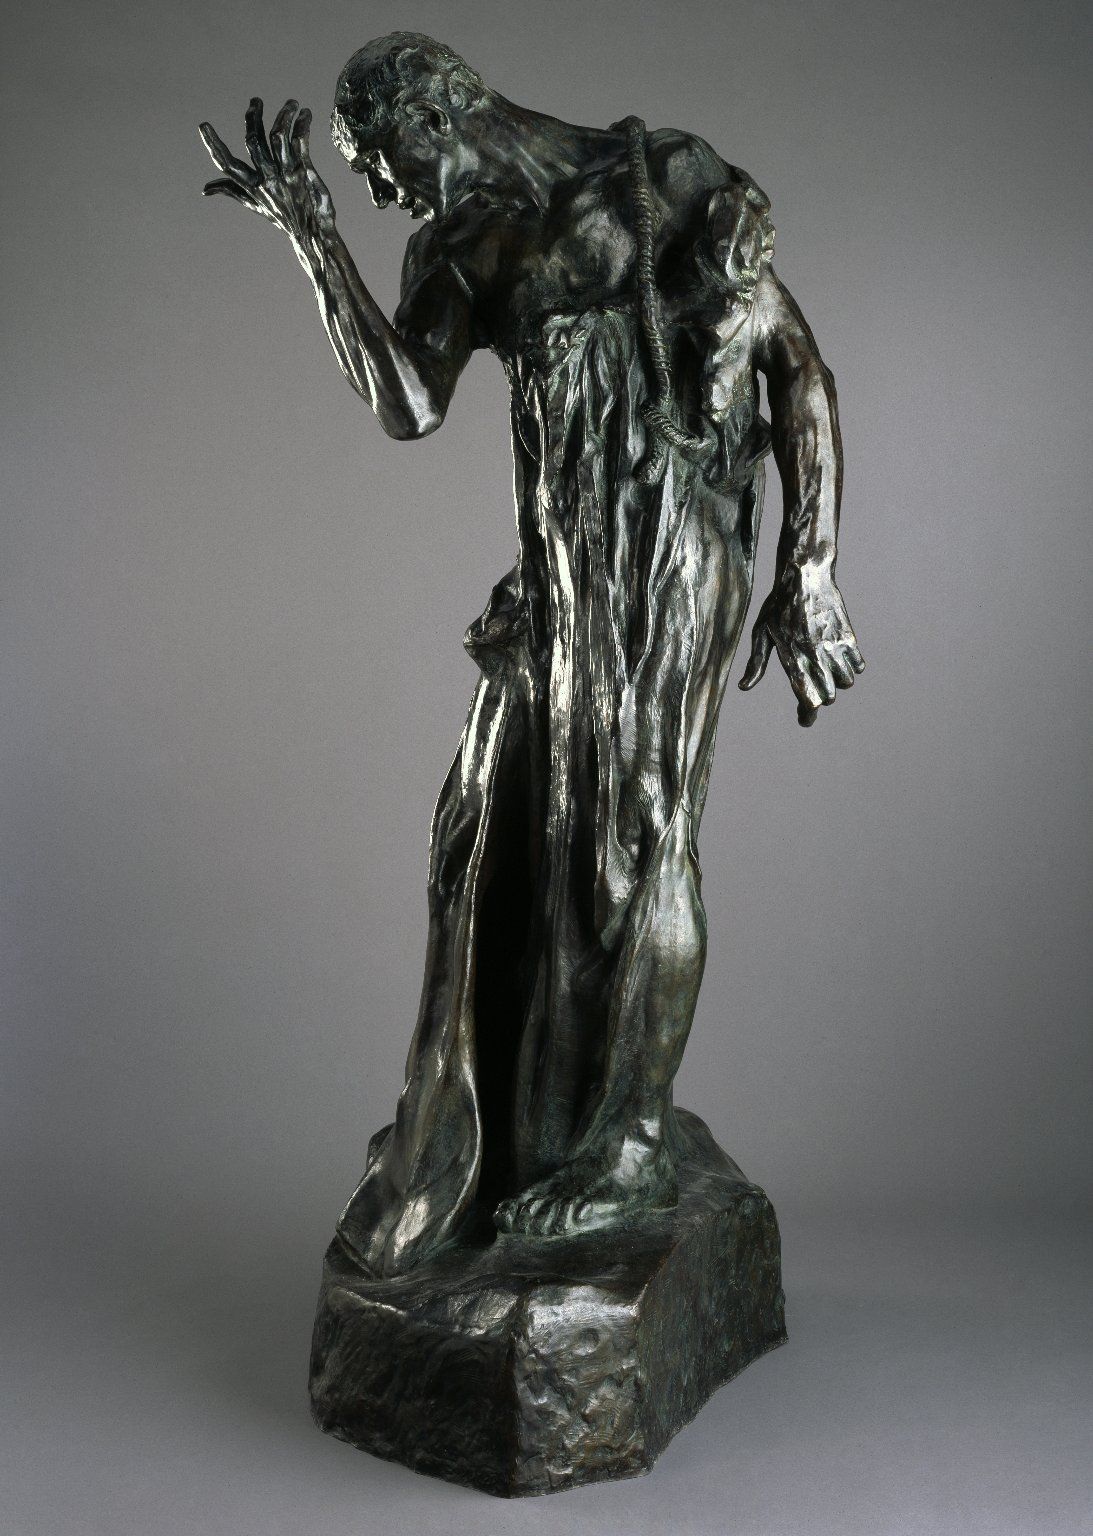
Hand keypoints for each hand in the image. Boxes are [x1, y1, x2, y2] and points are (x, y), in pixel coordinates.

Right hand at [200, 98, 334, 253]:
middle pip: (253, 141)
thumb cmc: (284, 218)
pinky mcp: (303, 172)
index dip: (213, 145)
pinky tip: (306, 114)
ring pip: (278, 136)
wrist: (312, 234)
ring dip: (284, 115)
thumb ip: (233, 191)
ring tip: (292, 102)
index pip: (227, 164)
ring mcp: (285, 175)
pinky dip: (303, 126)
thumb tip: (205, 190)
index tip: (203, 125)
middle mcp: (267, 179)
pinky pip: (300, 142)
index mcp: (252, 186)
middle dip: (253, 117)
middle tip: (256, 101)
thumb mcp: (255, 205)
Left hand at [739, 563, 863, 725]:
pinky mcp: (848, 637)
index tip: (805, 719)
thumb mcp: (761, 633)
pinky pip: (858, 666)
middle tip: (811, 687)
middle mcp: (816, 656)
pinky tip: (838, 659)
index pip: (807, 700)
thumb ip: (756, 663)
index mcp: (793, 658)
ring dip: (837, 682)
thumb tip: (744, 687)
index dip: (807, 715)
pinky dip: (851, 668)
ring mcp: (834, 647)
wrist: (804, 575)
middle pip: (827, 697)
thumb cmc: (778, 605)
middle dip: (819, 697)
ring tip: (825, 670)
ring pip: (845, 684)